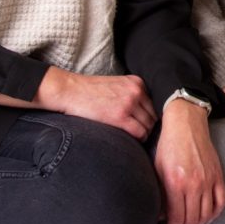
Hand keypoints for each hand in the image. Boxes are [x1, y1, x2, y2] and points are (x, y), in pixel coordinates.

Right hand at [33, 67, 156, 139]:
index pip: (154, 105)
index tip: (142, 125)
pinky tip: (130, 140)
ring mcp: (129, 103)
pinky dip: (138, 139)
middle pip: (154, 116)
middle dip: (148, 127)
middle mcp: (136, 91)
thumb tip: (146, 115)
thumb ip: (132, 95)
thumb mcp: (117, 85)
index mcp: (137, 83)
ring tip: (132, 138)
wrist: (70, 91)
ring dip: (143, 134)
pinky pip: (139, 133)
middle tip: (138, 135)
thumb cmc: (90, 91)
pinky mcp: (120, 116)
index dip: (149, 117)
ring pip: (148, 126)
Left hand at [155, 98, 224, 223]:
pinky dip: (214, 214)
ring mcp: (209, 180)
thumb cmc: (169, 144)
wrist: (187, 122)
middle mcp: (194, 183)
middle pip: (192, 219)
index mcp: (176, 182)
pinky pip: (221, 202)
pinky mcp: (218, 175)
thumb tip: (162, 216)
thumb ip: (160, 193)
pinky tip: (206, 218)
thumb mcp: (157, 169)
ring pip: (206, 214)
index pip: (177, 217)